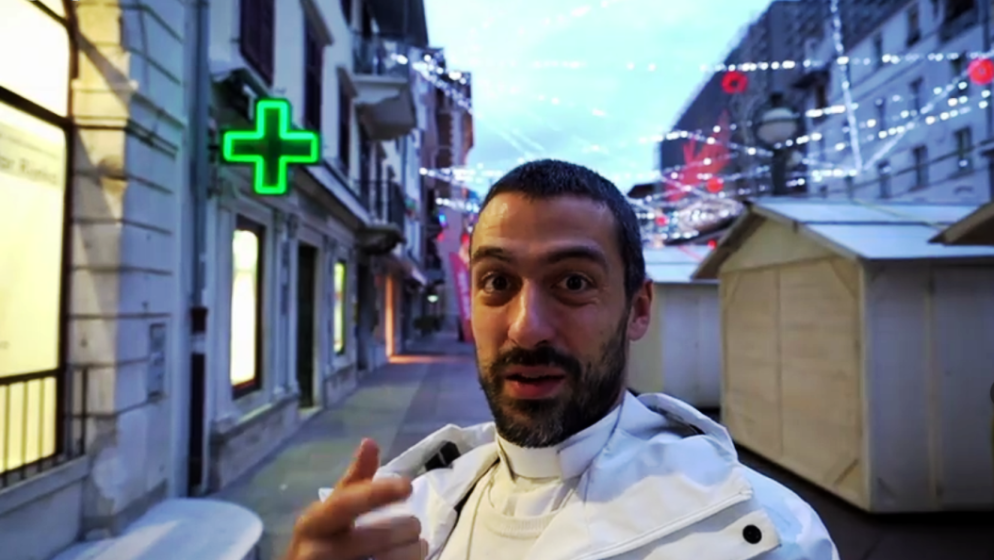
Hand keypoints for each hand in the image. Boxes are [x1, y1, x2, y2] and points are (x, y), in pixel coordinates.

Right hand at [285, 439, 426, 559]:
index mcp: (312, 524)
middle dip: (407, 528)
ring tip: (415, 546)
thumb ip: (354, 481)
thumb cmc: (321, 543)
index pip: (346, 504)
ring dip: (413, 551)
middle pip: (379, 537)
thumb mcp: (331, 512)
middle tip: (414, 526)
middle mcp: (315, 552)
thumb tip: (370, 441)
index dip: (378, 493)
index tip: (408, 486)